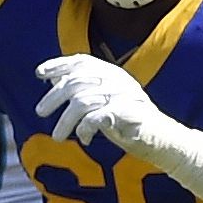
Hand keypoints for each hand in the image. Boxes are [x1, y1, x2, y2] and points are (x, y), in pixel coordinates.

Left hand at [35, 55, 202, 202]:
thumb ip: (86, 93)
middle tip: (40, 112)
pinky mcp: (128, 113)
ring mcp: (124, 95)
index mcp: (112, 74)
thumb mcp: (105, 104)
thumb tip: (55, 84)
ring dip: (65, 121)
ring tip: (59, 137)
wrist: (163, 141)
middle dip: (53, 97)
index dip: (59, 65)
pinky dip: (85, 129)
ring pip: (81, 101)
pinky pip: (96, 117)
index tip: (39, 73)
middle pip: (76, 81)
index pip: (82, 61)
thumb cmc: (130, 124)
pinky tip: (85, 139)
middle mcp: (118, 80)